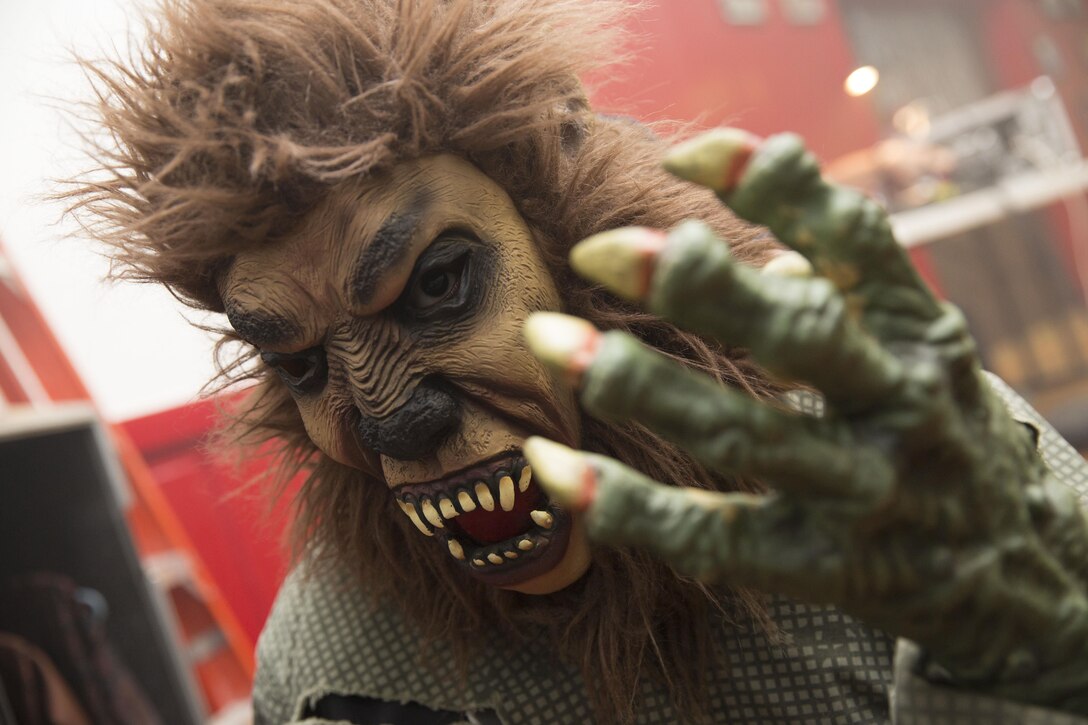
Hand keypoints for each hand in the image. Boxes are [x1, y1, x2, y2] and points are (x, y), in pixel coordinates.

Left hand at [522, 129, 1087, 712]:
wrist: (1023, 568)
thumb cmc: (941, 430)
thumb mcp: (920, 349)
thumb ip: (853, 292)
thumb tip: (780, 240)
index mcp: (919, 330)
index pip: (854, 236)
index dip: (772, 185)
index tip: (682, 155)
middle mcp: (901, 403)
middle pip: (798, 333)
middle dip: (696, 285)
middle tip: (599, 251)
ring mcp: (865, 491)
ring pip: (743, 434)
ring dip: (638, 384)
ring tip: (550, 339)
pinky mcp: (827, 566)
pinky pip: (713, 534)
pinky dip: (628, 504)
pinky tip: (554, 465)